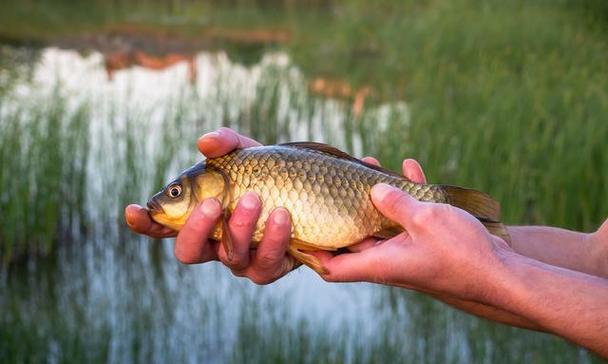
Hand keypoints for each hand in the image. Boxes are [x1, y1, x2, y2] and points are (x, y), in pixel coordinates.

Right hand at [124, 127, 295, 283]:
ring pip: (232, 257)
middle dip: (197, 228)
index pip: (163, 225)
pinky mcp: (270, 266)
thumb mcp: (245, 152)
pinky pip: (269, 264)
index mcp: (199, 217)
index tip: (133, 211)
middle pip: (189, 251)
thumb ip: (224, 143)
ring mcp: (241, 258)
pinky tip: (285, 216)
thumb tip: (204, 144)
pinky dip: (278, 240)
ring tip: (260, 201)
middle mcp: (214, 243)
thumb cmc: (264, 172)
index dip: (145, 223)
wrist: (307, 190)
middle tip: (213, 202)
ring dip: (243, 229)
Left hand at [314, 181, 510, 301]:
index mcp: (379, 263)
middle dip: (341, 208)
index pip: (331, 267)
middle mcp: (387, 260)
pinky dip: (405, 196)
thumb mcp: (425, 220)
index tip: (296, 231)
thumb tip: (372, 189)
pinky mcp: (424, 243)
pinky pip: (407, 217)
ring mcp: (405, 251)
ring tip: (369, 165)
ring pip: (379, 222)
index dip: (310, 253)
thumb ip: (395, 203)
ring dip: (373, 196)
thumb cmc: (462, 254)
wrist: (501, 274)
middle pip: (352, 236)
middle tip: (332, 181)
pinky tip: (409, 168)